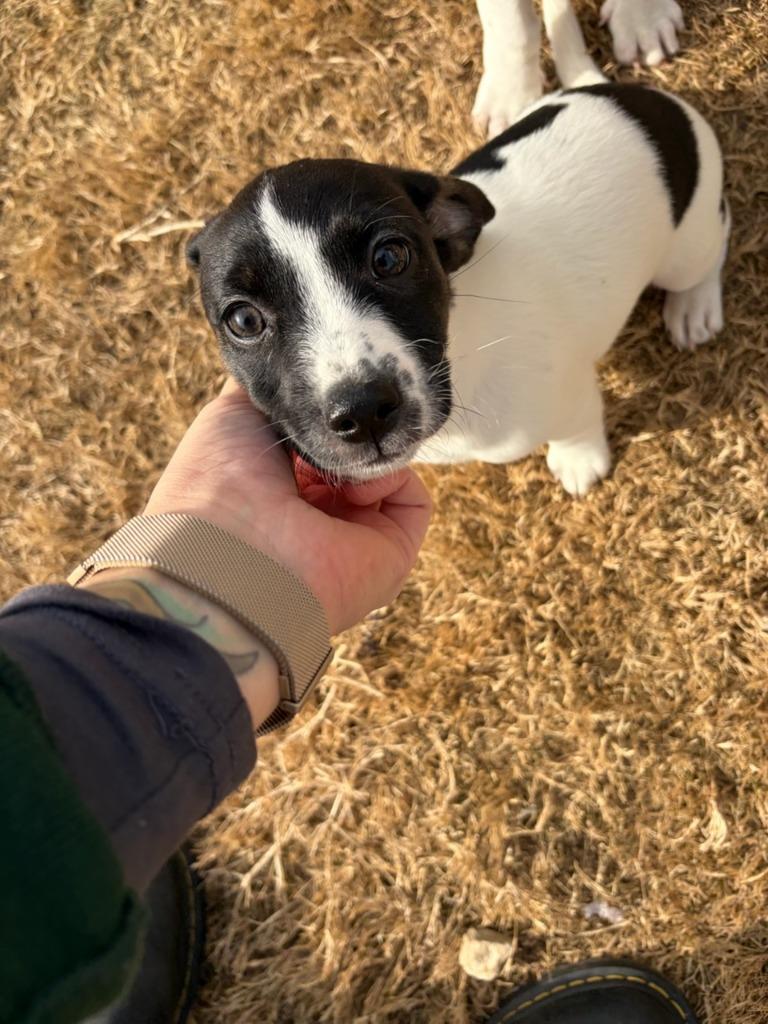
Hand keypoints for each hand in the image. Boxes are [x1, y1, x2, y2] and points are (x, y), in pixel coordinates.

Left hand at [145, 381, 431, 633]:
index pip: (316, 445)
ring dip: (366, 450)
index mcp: (275, 493)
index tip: (316, 393)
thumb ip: (265, 390)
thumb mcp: (230, 415)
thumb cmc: (218, 484)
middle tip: (333, 417)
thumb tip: (283, 363)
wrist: (233, 551)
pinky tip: (355, 482)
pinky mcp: (392, 553)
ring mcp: (355, 539)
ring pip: (385, 473)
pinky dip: (391, 477)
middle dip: (350, 430)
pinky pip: (412, 500)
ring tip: (335, 452)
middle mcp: (315, 519)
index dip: (320, 415)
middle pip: (356, 457)